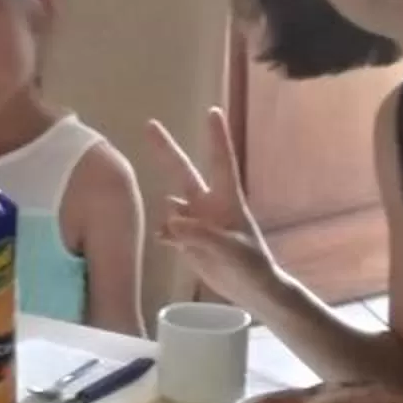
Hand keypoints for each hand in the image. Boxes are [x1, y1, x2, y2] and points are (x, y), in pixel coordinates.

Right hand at [144, 107, 278, 306]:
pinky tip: (171, 245)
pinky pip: (167, 229)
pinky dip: (165, 235)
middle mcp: (208, 204)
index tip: (212, 111)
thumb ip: (201, 235)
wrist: (252, 291)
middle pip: (182, 172)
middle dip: (166, 149)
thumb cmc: (252, 266)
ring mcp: (196, 221)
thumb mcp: (231, 250)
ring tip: (183, 239)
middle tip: (149, 124)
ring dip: (170, 218)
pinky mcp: (187, 240)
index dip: (216, 137)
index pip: (220, 162)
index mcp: (227, 200)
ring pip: (171, 206)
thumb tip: (170, 220)